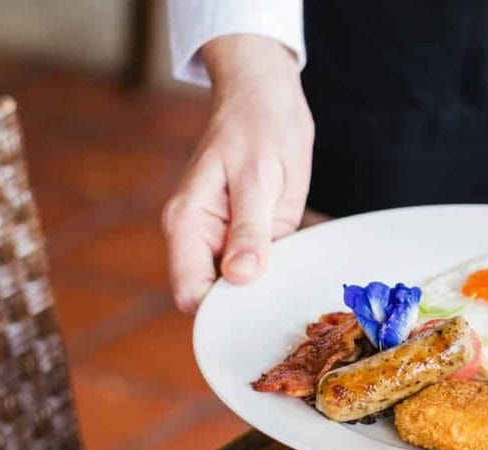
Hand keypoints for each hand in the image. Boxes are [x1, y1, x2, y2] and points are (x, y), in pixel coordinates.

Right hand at [162, 34, 313, 311]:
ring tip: (296, 286)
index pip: (191, 293)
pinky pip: (259, 270)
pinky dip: (278, 275)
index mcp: (187, 224)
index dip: (221, 313)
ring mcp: (223, 240)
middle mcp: (199, 238)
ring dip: (266, 291)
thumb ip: (249, 230)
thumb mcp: (259, 178)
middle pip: (214, 299)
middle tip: (286, 305)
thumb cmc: (259, 127)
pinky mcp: (248, 237)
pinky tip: (300, 270)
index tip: (258, 317)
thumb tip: (239, 277)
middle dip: (246, 306)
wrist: (266, 96)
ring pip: (239, 289)